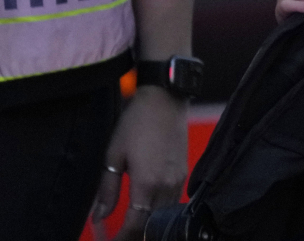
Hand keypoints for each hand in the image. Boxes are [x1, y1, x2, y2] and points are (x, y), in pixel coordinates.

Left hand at [93, 88, 187, 239]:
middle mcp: (167, 186)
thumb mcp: (113, 156)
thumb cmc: (137, 123)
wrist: (165, 99)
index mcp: (147, 184)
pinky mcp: (183, 173)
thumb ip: (107, 190)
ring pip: (164, 216)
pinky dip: (158, 214)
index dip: (120, 239)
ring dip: (147, 226)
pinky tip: (145, 211)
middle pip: (152, 226)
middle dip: (134, 237)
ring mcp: (178, 180)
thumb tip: (98, 217)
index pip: (135, 226)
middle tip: (117, 238)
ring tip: (128, 230)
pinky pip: (172, 203)